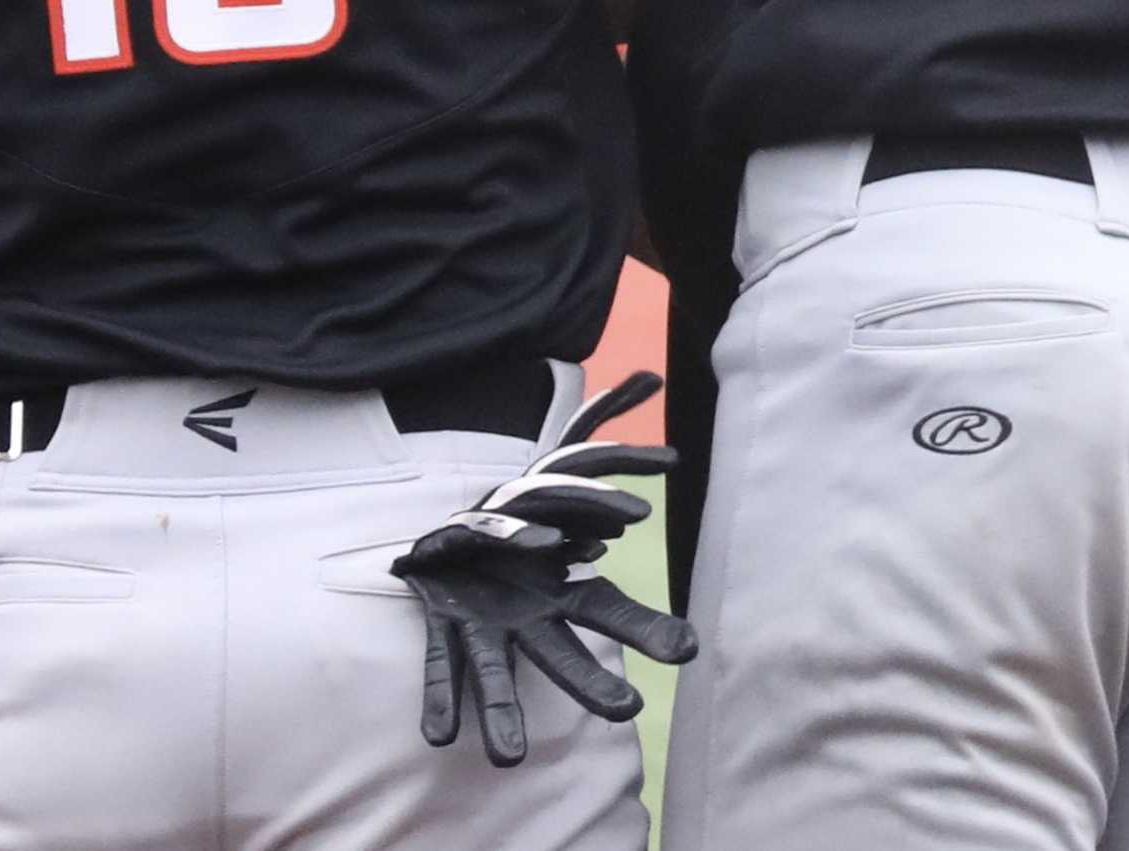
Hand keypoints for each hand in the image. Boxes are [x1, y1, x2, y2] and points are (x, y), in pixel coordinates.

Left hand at [392, 375, 698, 765]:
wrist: (462, 543)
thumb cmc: (523, 512)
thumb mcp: (563, 458)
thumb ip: (605, 419)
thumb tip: (648, 372)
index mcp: (566, 581)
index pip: (612, 605)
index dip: (646, 625)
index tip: (688, 651)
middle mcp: (534, 612)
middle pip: (568, 652)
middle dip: (594, 680)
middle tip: (628, 710)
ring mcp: (489, 626)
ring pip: (502, 673)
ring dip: (505, 712)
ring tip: (507, 756)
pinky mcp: (445, 625)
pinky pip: (441, 664)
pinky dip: (440, 698)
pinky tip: (439, 736)